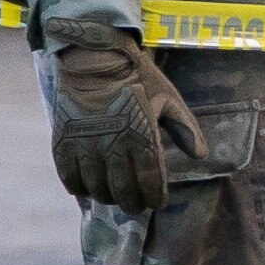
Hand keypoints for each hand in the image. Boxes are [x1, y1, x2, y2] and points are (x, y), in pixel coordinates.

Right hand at [41, 17, 200, 214]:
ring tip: (114, 197)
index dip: (154, 196)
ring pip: (95, 186)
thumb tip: (200, 156)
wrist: (96, 58)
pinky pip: (68, 175)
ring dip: (106, 197)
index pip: (149, 180)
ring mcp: (85, 144)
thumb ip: (185, 129)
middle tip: (136, 206)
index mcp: (141, 136)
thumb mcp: (169, 100)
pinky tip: (87, 189)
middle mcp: (112, 145)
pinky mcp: (64, 140)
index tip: (157, 203)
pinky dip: (78, 187)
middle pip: (122, 189)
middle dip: (132, 203)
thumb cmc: (139, 79)